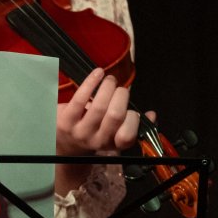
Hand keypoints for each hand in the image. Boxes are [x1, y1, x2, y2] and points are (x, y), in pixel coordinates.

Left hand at [55, 68, 139, 192]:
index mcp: (112, 144)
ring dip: (108, 86)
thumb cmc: (95, 132)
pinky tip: (98, 73)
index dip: (133, 119)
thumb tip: (152, 115)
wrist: (66, 143)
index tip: (131, 109)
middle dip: (121, 95)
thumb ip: (134, 125)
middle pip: (115, 115)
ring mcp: (80, 132)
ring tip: (110, 80)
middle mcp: (96, 141)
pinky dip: (92, 81)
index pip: (127, 137)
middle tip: (120, 88)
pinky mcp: (65, 121)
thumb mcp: (114, 134)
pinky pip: (81, 98)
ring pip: (99, 106)